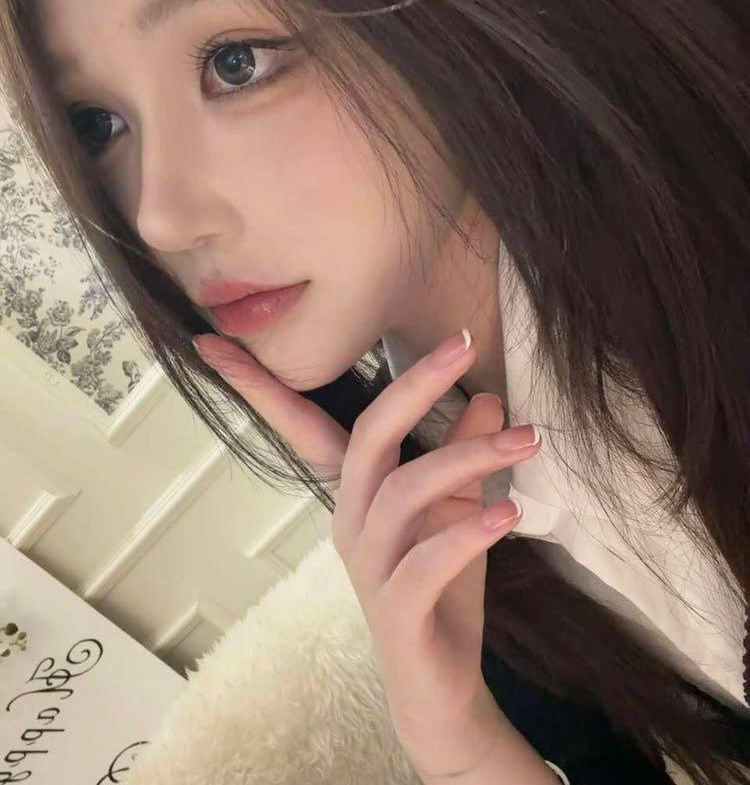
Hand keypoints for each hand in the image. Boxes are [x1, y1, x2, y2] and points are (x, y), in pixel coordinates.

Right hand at [192, 328, 540, 776]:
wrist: (439, 686)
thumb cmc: (442, 588)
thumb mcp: (458, 510)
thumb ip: (466, 456)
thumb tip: (489, 395)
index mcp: (355, 494)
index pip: (305, 427)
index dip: (261, 385)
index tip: (214, 341)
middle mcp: (350, 522)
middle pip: (369, 438)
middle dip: (414, 385)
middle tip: (464, 345)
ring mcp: (368, 567)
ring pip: (406, 491)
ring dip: (470, 458)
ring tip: (526, 439)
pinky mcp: (396, 609)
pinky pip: (427, 560)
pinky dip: (470, 531)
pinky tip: (508, 513)